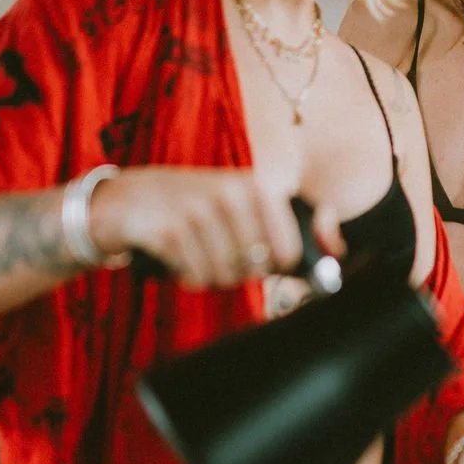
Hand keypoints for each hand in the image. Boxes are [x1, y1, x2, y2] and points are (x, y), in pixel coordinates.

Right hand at [90, 166, 344, 287]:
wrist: (125, 200)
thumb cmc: (194, 208)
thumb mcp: (245, 206)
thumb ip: (297, 225)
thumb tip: (339, 248)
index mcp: (256, 186)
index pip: (291, 250)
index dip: (280, 267)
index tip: (265, 263)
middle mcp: (230, 193)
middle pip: (258, 269)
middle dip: (241, 272)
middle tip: (219, 252)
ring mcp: (198, 210)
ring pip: (226, 276)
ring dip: (210, 274)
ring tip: (195, 251)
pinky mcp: (169, 229)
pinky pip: (196, 276)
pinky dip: (186, 275)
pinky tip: (175, 255)